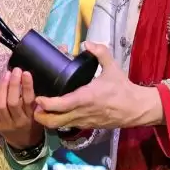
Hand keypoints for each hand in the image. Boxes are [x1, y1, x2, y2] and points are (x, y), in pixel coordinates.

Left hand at [0, 68, 43, 149]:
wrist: (24, 144)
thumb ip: (34, 100)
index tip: (26, 72)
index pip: (29, 100)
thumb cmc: (32, 124)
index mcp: (31, 118)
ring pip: (0, 105)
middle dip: (13, 84)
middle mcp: (18, 122)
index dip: (27, 86)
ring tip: (5, 75)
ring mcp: (5, 124)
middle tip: (14, 70)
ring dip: (2, 88)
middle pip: (13, 101)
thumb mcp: (37, 113)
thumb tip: (25, 78)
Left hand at [34, 42, 163, 129]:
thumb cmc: (122, 88)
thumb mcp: (113, 67)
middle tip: (33, 103)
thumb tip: (87, 43)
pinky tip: (55, 111)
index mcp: (86, 98)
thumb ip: (100, 52)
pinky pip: (67, 126)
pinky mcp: (87, 126)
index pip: (61, 105)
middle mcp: (82, 112)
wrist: (136, 108)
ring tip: (41, 107)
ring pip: (58, 126)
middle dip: (40, 115)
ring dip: (47, 119)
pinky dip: (58, 121)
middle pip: (54, 121)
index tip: (37, 97)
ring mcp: (83, 121)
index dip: (46, 103)